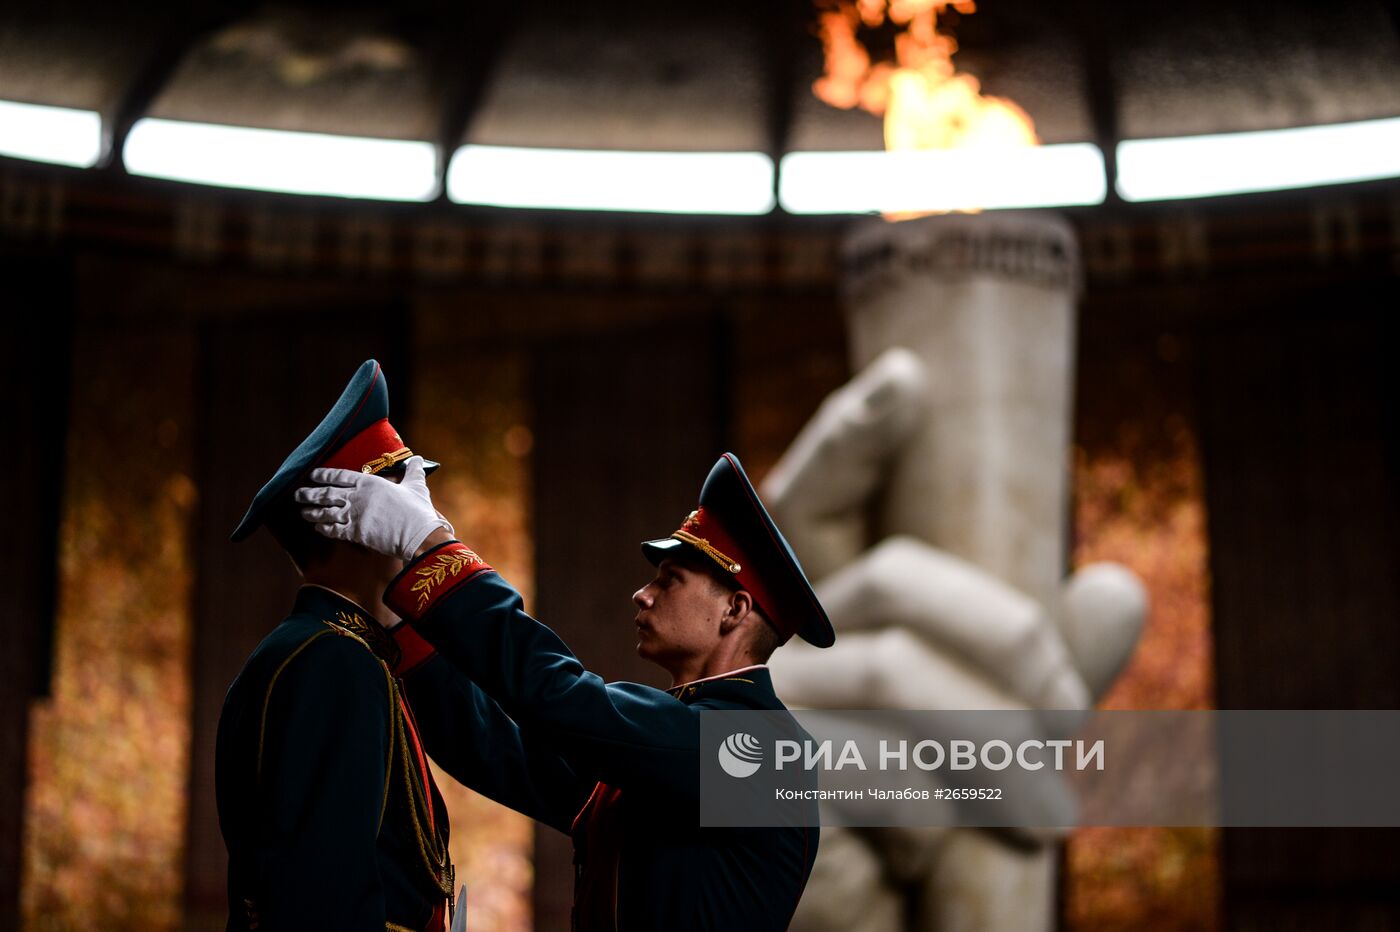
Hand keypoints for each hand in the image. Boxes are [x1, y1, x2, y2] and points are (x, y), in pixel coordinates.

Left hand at [295, 456, 453, 561]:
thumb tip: (419, 459)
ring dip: (312, 512)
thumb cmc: (417, 509)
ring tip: (303, 512)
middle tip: (298, 494)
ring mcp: (353, 515)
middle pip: (326, 494)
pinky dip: (323, 529)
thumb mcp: (416, 485)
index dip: (323, 475)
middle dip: (309, 494)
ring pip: (325, 512)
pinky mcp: (354, 533)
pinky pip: (333, 530)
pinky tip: (318, 528)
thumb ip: (414, 471)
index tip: (312, 475)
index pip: (339, 476)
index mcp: (369, 483)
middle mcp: (356, 497)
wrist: (418, 532)